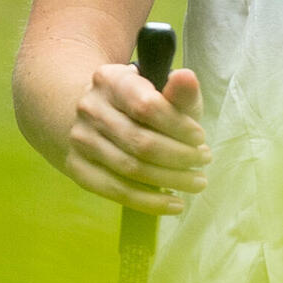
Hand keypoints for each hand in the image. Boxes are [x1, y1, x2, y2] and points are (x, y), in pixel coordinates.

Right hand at [65, 52, 204, 210]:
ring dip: (171, 179)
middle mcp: (89, 109)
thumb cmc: (137, 106)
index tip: (200, 137)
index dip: (178, 125)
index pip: (146, 106)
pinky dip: (150, 202)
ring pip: (130, 168)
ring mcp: (80, 139)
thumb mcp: (161, 92)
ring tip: (197, 181)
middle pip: (140, 141)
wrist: (92, 117)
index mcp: (110, 80)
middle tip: (204, 160)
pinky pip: (116, 191)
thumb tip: (186, 78)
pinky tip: (175, 204)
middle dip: (180, 156)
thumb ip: (179, 91)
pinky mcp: (77, 168)